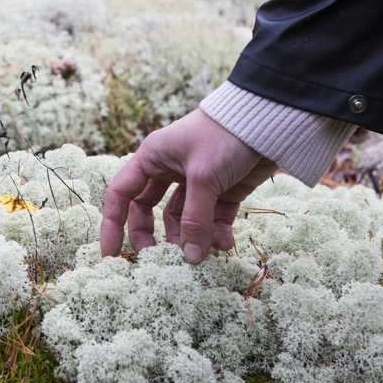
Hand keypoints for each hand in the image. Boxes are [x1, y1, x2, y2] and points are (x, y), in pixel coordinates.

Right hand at [100, 109, 277, 262]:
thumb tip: (190, 259)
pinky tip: (226, 244)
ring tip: (202, 255)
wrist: (271, 121)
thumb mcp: (203, 178)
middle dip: (154, 237)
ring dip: (191, 239)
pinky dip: (217, 234)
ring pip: (183, 220)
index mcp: (153, 158)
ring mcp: (196, 182)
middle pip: (149, 211)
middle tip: (160, 260)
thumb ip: (194, 220)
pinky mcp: (223, 191)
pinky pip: (212, 220)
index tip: (111, 254)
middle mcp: (169, 170)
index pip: (122, 194)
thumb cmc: (225, 136)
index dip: (113, 225)